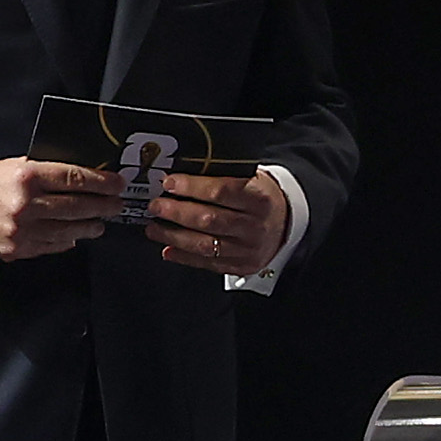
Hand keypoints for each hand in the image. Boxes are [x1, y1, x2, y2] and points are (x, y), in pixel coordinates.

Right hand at [0, 158, 122, 259]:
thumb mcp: (12, 167)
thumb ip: (46, 172)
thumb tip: (81, 177)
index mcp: (25, 177)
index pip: (74, 178)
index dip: (102, 182)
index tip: (116, 184)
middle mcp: (25, 204)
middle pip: (78, 205)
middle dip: (104, 205)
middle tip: (115, 204)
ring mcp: (22, 229)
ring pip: (70, 229)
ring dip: (91, 225)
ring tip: (100, 221)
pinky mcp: (18, 248)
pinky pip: (53, 246)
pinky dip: (68, 240)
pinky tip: (76, 236)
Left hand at [150, 169, 291, 274]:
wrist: (286, 224)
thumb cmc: (261, 199)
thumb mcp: (252, 179)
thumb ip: (223, 177)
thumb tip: (182, 175)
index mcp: (258, 198)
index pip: (221, 191)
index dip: (192, 187)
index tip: (170, 183)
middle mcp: (255, 225)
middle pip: (209, 219)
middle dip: (176, 212)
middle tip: (156, 206)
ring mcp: (248, 248)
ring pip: (204, 244)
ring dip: (174, 236)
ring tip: (154, 228)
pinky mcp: (241, 265)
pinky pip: (208, 263)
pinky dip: (184, 257)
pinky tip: (168, 249)